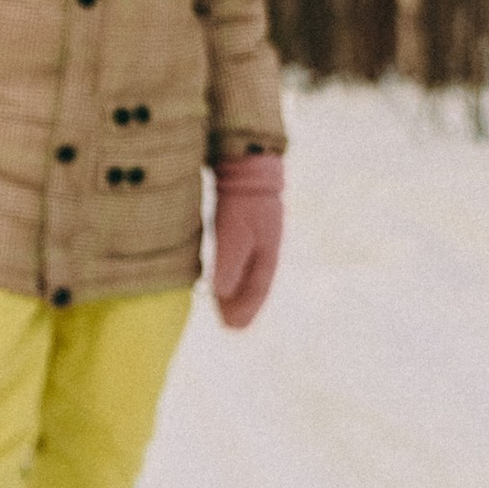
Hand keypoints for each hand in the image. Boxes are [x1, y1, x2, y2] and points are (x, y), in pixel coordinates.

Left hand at [209, 151, 283, 329]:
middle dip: (243, 304)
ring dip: (237, 290)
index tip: (233, 329)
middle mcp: (266, 242)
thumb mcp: (233, 231)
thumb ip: (228, 263)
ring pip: (247, 268)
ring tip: (224, 308)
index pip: (258, 286)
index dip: (247, 309)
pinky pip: (240, 254)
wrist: (246, 158)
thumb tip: (219, 294)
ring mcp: (257, 231)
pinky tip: (220, 275)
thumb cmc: (241, 196)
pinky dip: (232, 271)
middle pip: (254, 281)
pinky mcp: (243, 219)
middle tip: (230, 327)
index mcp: (269, 249)